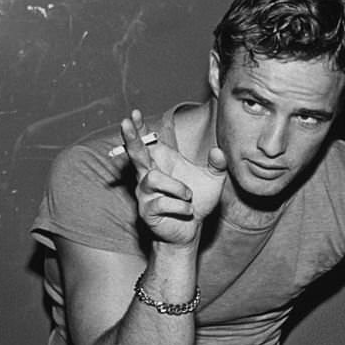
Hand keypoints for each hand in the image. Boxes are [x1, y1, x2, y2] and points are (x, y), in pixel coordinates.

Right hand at [119, 109, 227, 245]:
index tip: (134, 114)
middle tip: (125, 122)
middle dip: (131, 137)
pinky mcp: (147, 211)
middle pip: (135, 153)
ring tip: (189, 196)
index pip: (148, 142)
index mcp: (162, 164)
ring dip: (177, 187)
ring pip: (153, 179)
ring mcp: (145, 193)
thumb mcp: (213, 182)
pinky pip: (162, 203)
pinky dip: (181, 207)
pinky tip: (188, 211)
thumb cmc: (197, 202)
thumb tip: (219, 152)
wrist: (191, 230)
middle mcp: (149, 175)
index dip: (139, 128)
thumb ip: (217, 166)